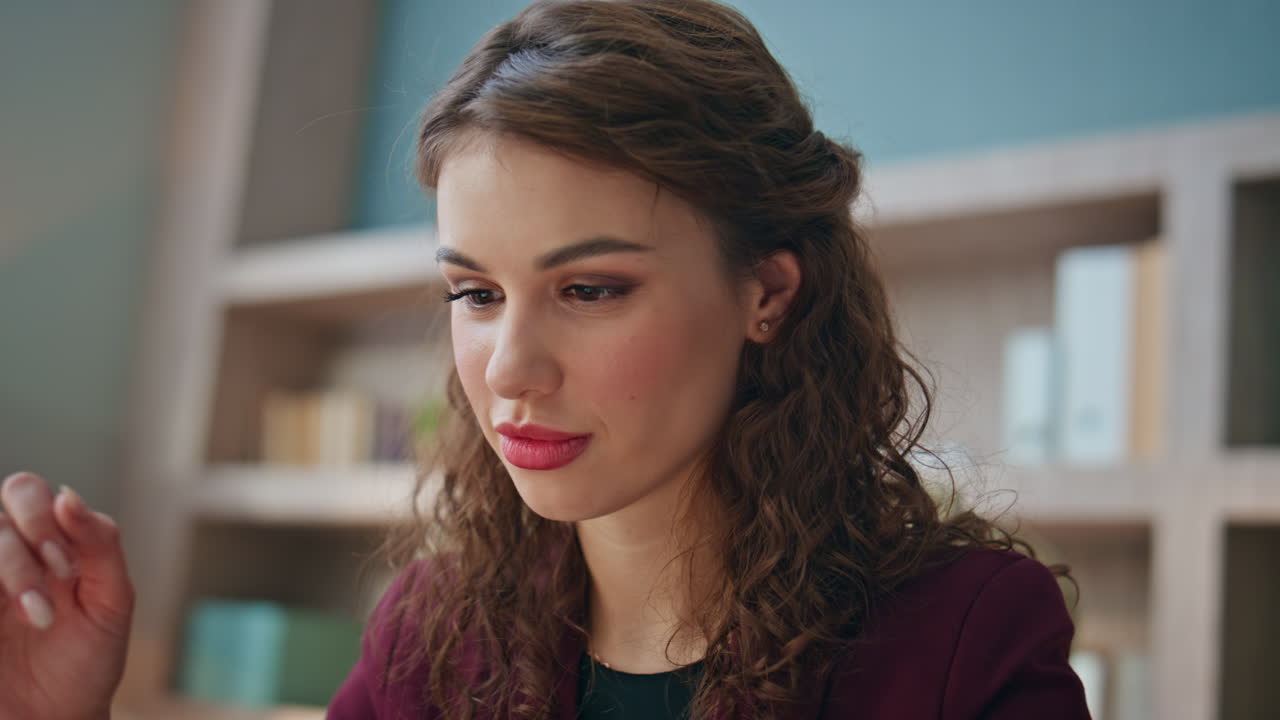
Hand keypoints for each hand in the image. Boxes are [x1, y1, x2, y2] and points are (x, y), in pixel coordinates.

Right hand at [1, 472, 134, 719]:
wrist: (61, 719)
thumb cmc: (88, 661)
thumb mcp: (112, 602)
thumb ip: (100, 543)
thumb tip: (68, 496)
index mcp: (46, 545)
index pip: (25, 493)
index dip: (42, 517)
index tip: (67, 564)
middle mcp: (7, 560)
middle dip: (24, 545)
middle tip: (55, 578)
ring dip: (12, 568)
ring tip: (40, 617)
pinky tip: (12, 621)